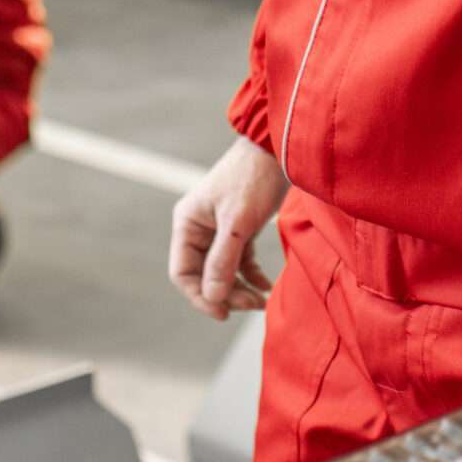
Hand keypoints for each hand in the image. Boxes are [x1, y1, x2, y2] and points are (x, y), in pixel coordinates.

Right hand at [170, 138, 288, 319]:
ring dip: (239, 288)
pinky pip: (240, 260)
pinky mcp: (240, 226)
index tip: (224, 314)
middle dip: (226, 293)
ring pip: (223, 270)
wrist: (279, 147)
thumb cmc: (254, 178)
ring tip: (262, 300)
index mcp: (187, 223)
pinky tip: (266, 286)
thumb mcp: (238, 222)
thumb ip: (223, 260)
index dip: (200, 297)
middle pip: (204, 275)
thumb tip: (212, 297)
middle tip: (253, 304)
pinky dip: (252, 275)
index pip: (182, 273)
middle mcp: (199, 227)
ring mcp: (219, 227)